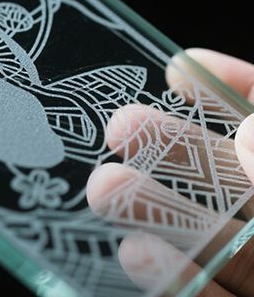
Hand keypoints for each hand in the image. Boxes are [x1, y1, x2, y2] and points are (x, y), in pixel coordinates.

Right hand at [87, 49, 253, 296]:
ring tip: (103, 188)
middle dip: (172, 148)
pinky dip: (173, 281)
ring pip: (211, 241)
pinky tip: (137, 254)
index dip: (230, 91)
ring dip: (153, 213)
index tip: (179, 66)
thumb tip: (253, 130)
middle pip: (229, 180)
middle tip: (119, 126)